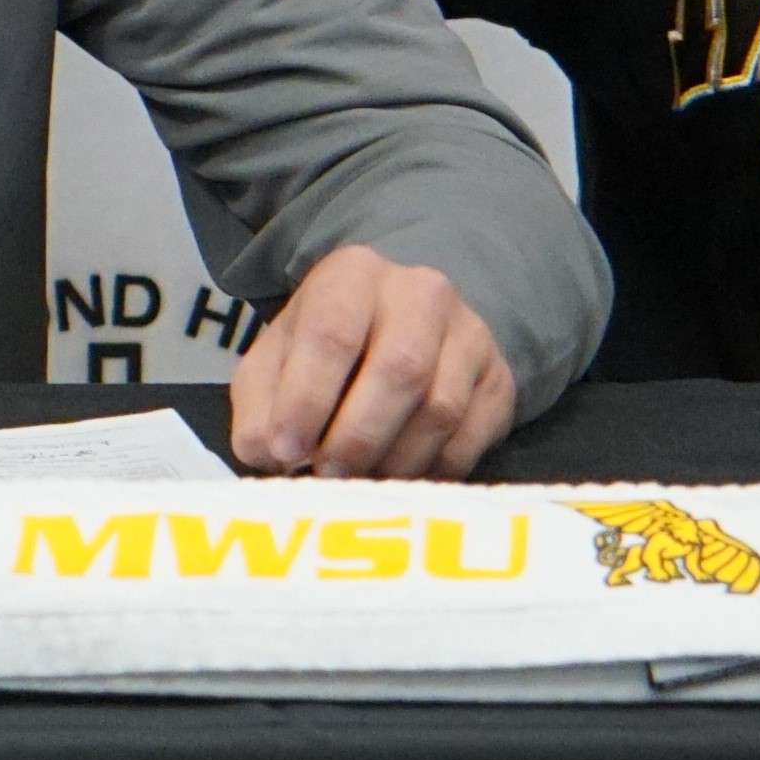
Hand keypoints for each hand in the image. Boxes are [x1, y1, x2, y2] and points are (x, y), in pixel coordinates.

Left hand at [225, 244, 514, 478]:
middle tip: (327, 477)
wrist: (402, 328)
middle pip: (399, 371)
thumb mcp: (276, 362)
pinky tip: (398, 482)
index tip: (285, 451)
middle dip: (356, 438)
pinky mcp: (499, 380)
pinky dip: (430, 472)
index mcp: (353, 275)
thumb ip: (260, 407)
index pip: (332, 334)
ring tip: (358, 484)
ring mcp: (470, 334)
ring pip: (440, 409)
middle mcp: (421, 293)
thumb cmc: (325, 350)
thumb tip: (268, 452)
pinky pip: (471, 437)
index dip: (307, 398)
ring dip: (393, 461)